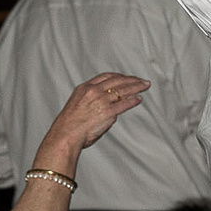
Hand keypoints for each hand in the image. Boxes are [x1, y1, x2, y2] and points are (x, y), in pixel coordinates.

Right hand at [35, 72, 149, 172]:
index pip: (106, 77)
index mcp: (84, 88)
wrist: (65, 134)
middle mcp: (94, 91)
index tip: (126, 77)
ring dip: (137, 87)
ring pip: (124, 90)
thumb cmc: (69, 125)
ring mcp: (102, 101)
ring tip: (145, 86)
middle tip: (141, 80)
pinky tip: (138, 99)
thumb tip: (106, 106)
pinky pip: (125, 103)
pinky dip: (133, 100)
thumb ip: (92, 101)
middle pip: (118, 81)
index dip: (119, 76)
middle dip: (132, 79)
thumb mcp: (77, 104)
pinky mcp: (108, 112)